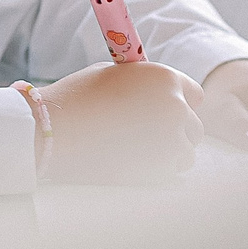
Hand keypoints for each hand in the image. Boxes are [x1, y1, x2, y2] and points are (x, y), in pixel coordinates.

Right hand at [38, 61, 204, 183]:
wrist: (53, 130)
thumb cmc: (75, 99)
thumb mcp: (113, 76)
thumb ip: (143, 85)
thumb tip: (156, 94)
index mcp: (165, 79)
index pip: (195, 95)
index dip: (180, 104)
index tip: (165, 114)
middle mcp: (175, 107)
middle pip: (194, 126)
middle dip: (175, 131)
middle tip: (147, 136)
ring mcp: (171, 140)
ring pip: (186, 152)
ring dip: (168, 153)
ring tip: (135, 151)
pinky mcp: (160, 169)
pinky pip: (170, 172)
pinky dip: (155, 171)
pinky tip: (130, 162)